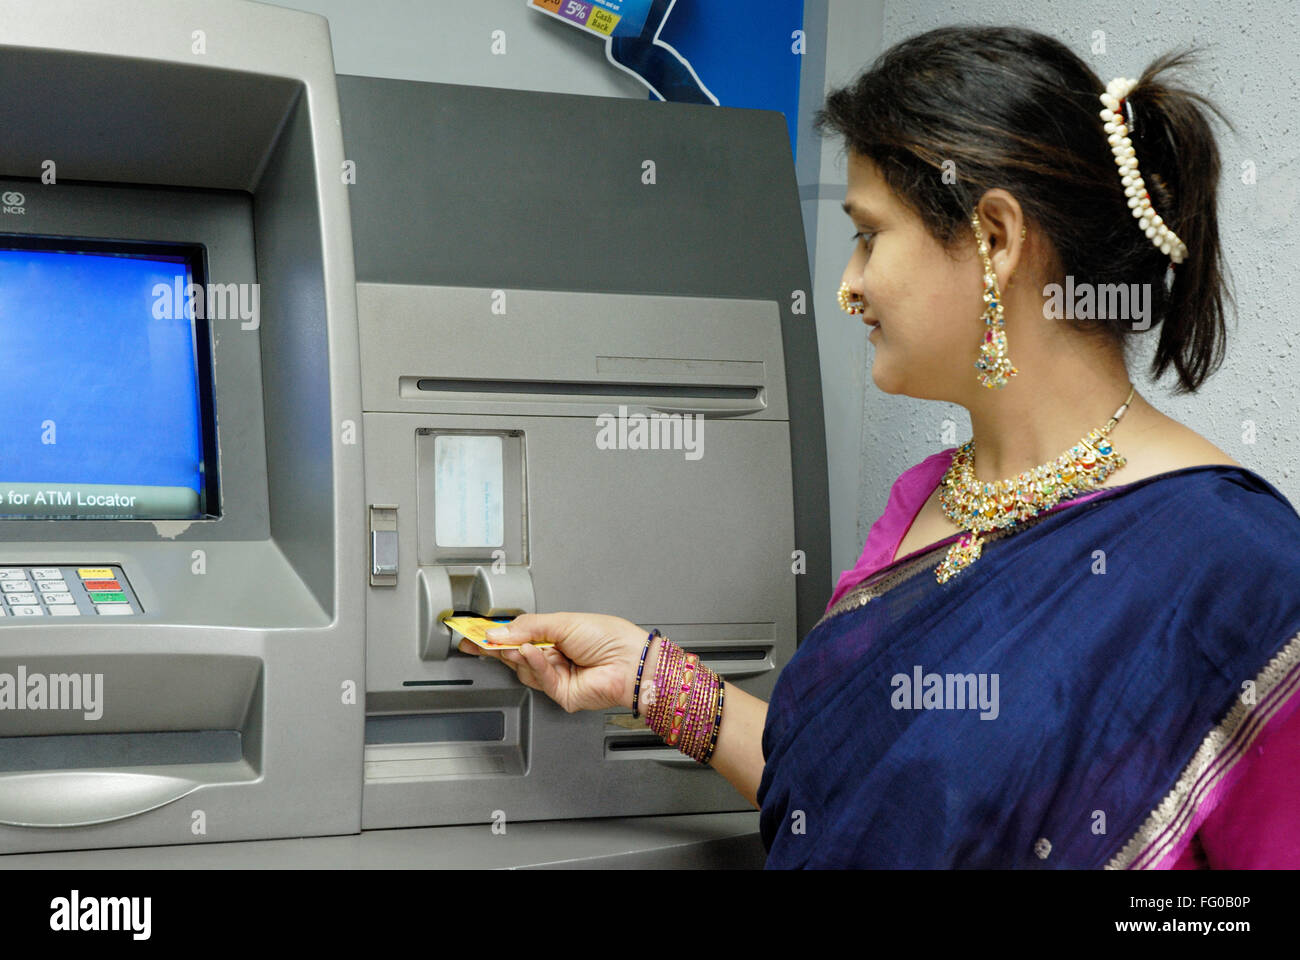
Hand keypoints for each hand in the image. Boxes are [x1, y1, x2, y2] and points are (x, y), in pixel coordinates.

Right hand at [457, 612, 651, 712]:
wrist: (630, 661)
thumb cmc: (610, 637)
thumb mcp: (563, 622)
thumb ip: (527, 627)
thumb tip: (498, 632)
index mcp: (556, 636)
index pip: (519, 635)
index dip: (497, 634)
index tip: (474, 631)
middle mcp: (555, 656)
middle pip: (515, 654)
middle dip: (497, 646)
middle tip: (477, 640)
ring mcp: (557, 676)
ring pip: (523, 668)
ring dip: (519, 654)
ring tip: (519, 644)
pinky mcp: (560, 693)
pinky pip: (538, 678)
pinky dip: (534, 664)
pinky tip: (534, 653)